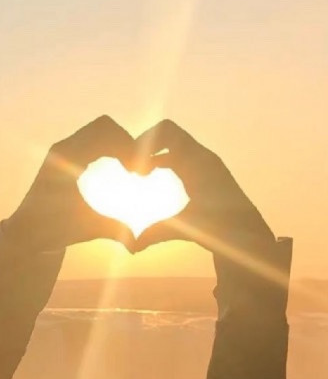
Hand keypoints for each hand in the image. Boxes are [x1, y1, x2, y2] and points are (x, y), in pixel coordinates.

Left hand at [5, 116, 135, 251]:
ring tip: (128, 169)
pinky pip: (91, 141)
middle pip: (104, 126)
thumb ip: (115, 230)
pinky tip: (115, 171)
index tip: (136, 172)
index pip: (105, 133)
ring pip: (98, 131)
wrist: (28, 232)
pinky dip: (107, 149)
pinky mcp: (63, 156)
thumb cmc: (54, 230)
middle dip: (125, 143)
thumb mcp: (87, 228)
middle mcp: (62, 149)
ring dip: (117, 145)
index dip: (127, 147)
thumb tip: (139, 243)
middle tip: (135, 169)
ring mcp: (61, 150)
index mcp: (66, 159)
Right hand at [132, 120, 274, 255]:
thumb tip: (133, 247)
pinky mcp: (202, 173)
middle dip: (145, 146)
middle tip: (132, 169)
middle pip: (167, 134)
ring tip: (138, 175)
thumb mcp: (188, 227)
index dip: (145, 141)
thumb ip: (158, 233)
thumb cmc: (221, 228)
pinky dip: (161, 162)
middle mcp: (201, 157)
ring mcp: (202, 164)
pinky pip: (177, 157)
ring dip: (152, 155)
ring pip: (171, 146)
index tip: (133, 166)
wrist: (247, 234)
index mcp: (199, 161)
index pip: (167, 131)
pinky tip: (150, 178)